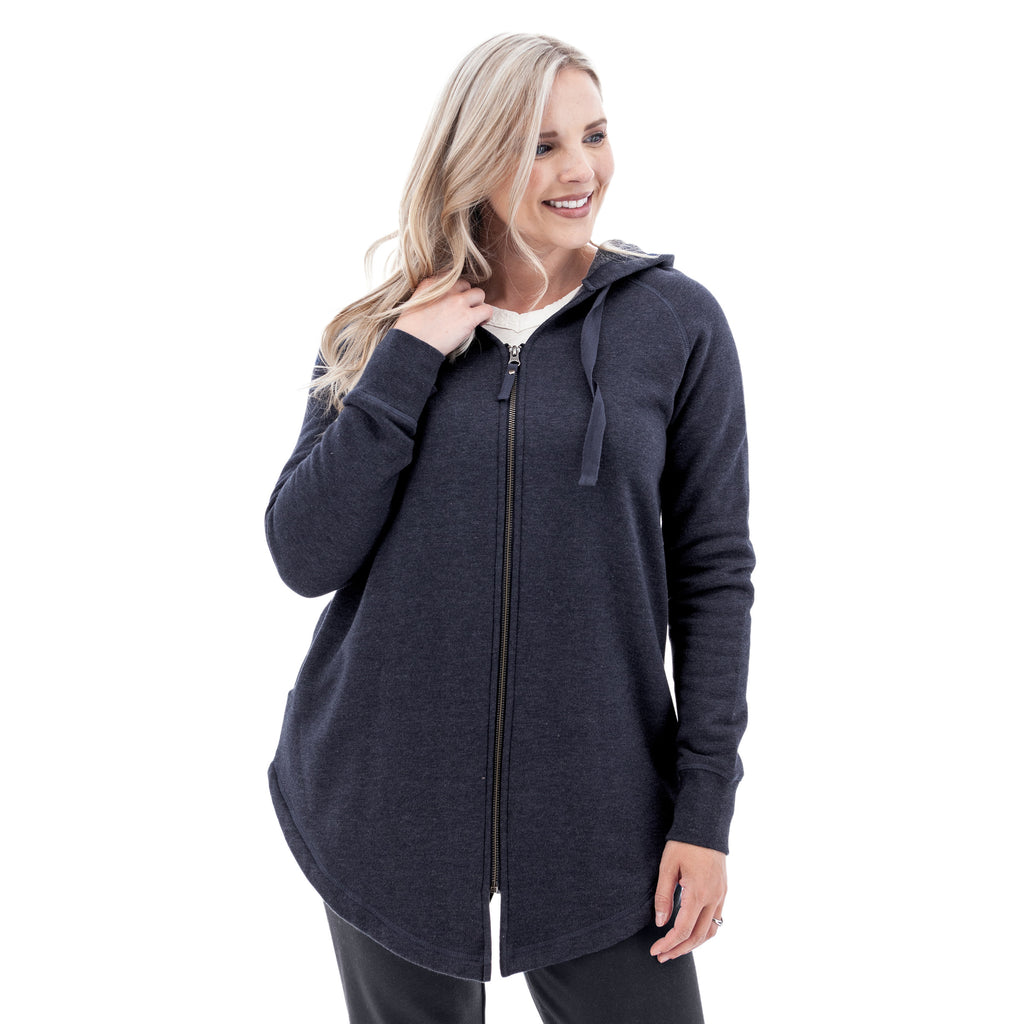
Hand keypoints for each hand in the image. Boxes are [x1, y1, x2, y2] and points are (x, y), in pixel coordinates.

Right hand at [394, 277, 492, 355]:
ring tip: (474, 317)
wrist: (412, 344)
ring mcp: (458, 301)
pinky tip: (480, 323)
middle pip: (466, 285)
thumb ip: (429, 297)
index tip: (452, 300)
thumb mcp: (414, 303)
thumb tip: (439, 303)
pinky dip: (486, 316)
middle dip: (466, 296)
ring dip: (478, 305)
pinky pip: (487, 310)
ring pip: (479, 294)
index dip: (454, 290)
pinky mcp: (468, 317)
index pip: (450, 278)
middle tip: (463, 310)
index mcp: (430, 283)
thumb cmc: (410, 331)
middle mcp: (446, 289)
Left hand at [649, 840, 726, 962]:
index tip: (654, 950)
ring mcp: (721, 895)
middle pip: (697, 936)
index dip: (668, 943)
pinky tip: (691, 932)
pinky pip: (716, 920)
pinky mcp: (723, 891)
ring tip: (675, 949)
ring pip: (710, 931)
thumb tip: (660, 922)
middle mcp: (713, 898)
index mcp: (698, 893)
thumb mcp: (667, 867)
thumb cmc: (684, 843)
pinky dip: (703, 932)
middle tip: (661, 956)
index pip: (682, 929)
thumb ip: (663, 896)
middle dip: (679, 949)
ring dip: (693, 944)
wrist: (706, 826)